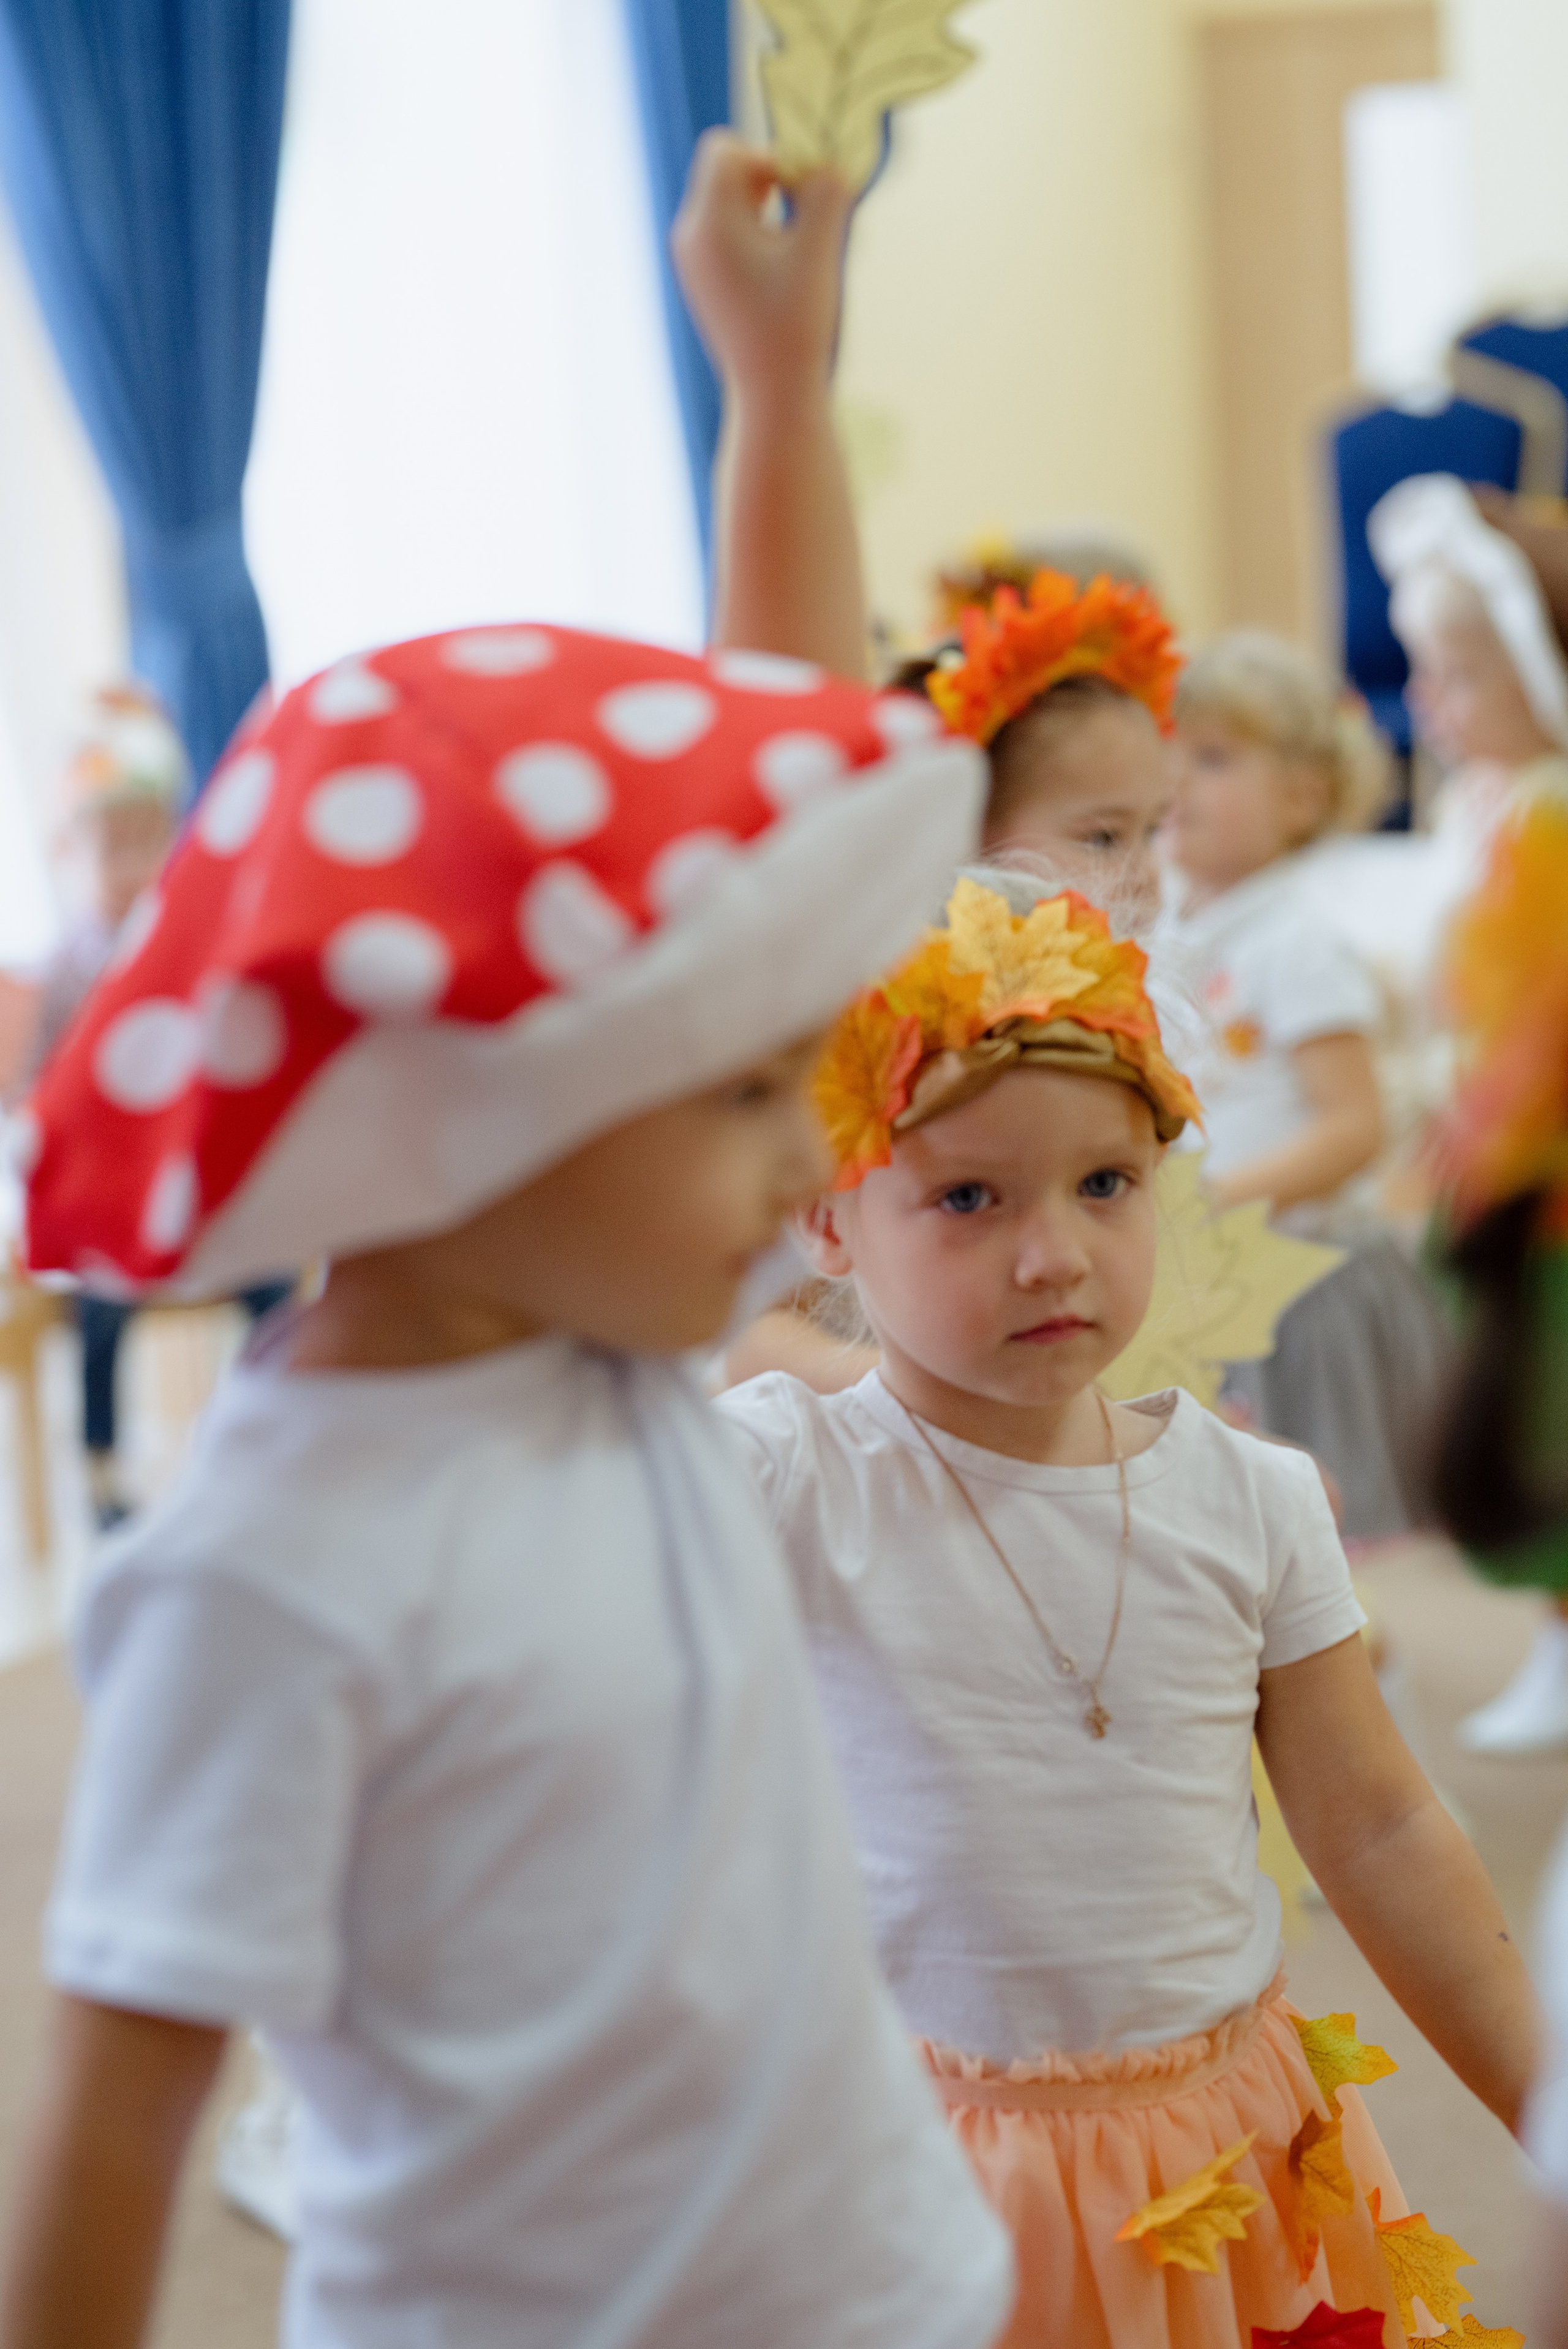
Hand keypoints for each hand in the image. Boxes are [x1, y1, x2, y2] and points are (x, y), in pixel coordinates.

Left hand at [673, 131, 852, 400]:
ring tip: (796, 252)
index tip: (801, 190)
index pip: (724, 151)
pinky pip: (729, 235)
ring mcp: (693, 263)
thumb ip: (827, 193)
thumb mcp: (819, 251)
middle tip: (805, 217)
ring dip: (768, 210)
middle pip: (726, 174)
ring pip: (729, 204)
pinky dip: (759, 237)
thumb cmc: (795, 327)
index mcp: (707, 224)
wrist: (772, 397)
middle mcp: (689, 238)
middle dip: (770, 182)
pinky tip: (783, 272)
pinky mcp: (705, 282)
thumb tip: (828, 162)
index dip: (768, 156)